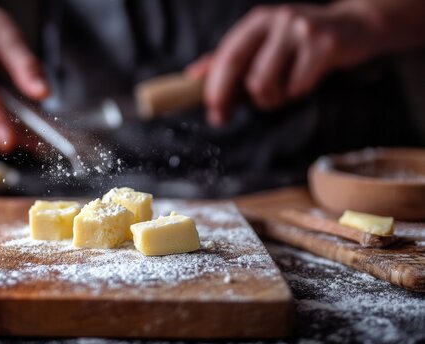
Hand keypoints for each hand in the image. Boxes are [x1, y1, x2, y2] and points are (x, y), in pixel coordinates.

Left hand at [187, 3, 382, 125]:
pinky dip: (298, 92)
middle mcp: (277, 21)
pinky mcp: (325, 46)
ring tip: (283, 88)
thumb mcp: (264, 42)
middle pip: (246, 75)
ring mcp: (301, 32)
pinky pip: (297, 87)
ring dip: (272, 98)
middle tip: (226, 117)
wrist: (355, 25)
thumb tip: (193, 75)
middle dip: (234, 101)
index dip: (215, 89)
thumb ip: (230, 58)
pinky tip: (305, 80)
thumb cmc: (302, 40)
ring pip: (268, 85)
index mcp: (257, 21)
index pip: (227, 57)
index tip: (212, 112)